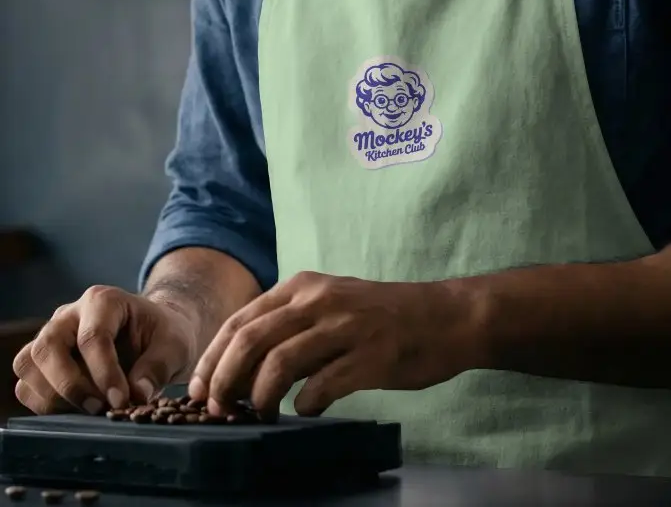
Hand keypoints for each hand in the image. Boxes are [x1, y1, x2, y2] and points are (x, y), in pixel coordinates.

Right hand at [13, 286, 197, 415]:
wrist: (154, 334)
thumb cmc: (163, 335)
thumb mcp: (175, 345)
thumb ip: (158, 367)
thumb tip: (137, 396)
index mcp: (104, 300)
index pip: (92, 337)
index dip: (104, 373)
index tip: (121, 401)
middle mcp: (69, 314)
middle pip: (48, 347)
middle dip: (70, 385)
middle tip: (99, 408)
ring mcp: (51, 336)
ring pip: (28, 364)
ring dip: (52, 396)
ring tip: (89, 409)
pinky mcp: (42, 361)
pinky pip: (25, 384)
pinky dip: (43, 404)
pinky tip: (76, 410)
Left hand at [188, 272, 478, 417]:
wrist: (443, 317)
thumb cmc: (382, 317)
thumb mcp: (330, 304)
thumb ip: (290, 324)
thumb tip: (240, 367)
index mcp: (304, 285)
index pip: (241, 320)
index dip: (213, 358)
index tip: (199, 390)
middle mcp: (319, 299)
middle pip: (251, 339)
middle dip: (224, 380)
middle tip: (216, 409)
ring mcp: (346, 326)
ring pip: (279, 363)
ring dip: (259, 397)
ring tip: (259, 414)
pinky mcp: (370, 356)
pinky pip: (322, 386)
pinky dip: (305, 405)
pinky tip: (308, 411)